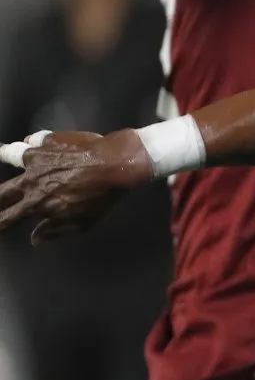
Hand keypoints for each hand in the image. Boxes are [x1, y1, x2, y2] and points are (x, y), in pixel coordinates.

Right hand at [0, 130, 153, 245]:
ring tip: (1, 153)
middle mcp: (30, 181)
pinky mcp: (50, 140)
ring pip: (10, 156)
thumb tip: (35, 239)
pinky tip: (32, 142)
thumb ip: (55, 230)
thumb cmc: (101, 197)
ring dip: (4, 156)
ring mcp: (38, 158)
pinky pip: (34, 140)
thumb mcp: (81, 223)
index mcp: (36, 204)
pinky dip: (32, 143)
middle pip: (2, 192)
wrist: (117, 163)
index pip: (6, 219)